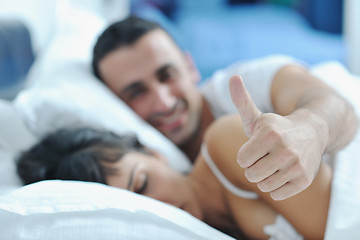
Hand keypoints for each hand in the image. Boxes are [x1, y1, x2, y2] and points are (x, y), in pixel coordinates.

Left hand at [229, 75, 322, 199]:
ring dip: (265, 176)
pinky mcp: (304, 180)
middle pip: (250, 174)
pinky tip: (286, 172)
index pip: (241, 160)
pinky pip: (276, 194)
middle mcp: (285, 150)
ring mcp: (297, 166)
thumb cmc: (276, 128)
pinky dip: (278, 186)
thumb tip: (232, 77)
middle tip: (267, 156)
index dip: (247, 154)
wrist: (312, 133)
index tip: (259, 146)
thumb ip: (241, 100)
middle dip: (255, 166)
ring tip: (277, 163)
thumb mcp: (257, 116)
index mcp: (269, 133)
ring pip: (263, 185)